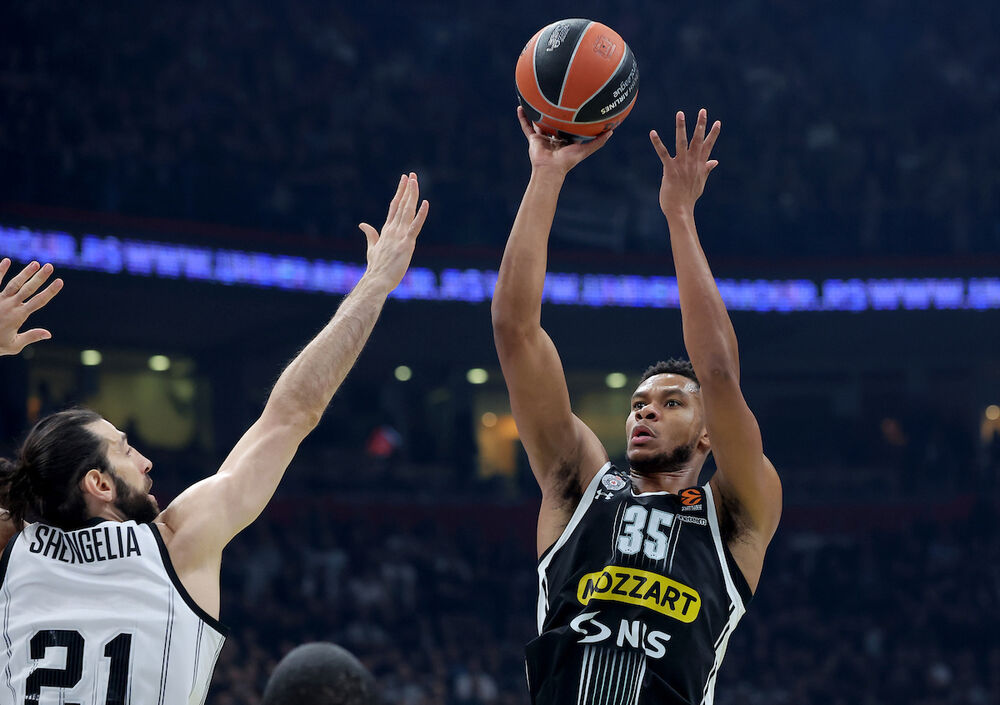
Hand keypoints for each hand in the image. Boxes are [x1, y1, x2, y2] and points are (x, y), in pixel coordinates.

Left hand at [0, 259, 63, 355]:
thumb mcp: (14, 345)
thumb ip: (31, 337)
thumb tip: (48, 334)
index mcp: (18, 316)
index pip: (39, 301)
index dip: (50, 291)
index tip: (60, 281)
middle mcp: (10, 305)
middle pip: (29, 289)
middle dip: (40, 277)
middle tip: (50, 266)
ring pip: (14, 284)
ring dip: (25, 273)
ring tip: (35, 263)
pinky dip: (0, 271)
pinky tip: (7, 260)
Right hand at [359, 173, 428, 290]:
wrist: (377, 281)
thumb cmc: (376, 268)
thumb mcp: (372, 248)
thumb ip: (370, 234)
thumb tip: (362, 224)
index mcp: (386, 230)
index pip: (394, 206)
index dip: (399, 192)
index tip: (404, 180)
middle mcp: (392, 229)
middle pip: (401, 205)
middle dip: (407, 189)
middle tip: (411, 175)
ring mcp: (399, 235)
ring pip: (407, 211)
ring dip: (412, 195)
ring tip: (415, 181)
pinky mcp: (407, 243)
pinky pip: (415, 226)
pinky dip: (421, 214)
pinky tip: (426, 203)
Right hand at [517, 106, 612, 177]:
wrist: (551, 169)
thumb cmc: (568, 161)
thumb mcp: (585, 150)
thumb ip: (598, 142)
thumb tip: (612, 131)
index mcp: (565, 140)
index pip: (569, 126)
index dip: (571, 118)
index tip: (574, 106)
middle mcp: (554, 137)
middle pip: (554, 122)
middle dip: (554, 113)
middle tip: (556, 98)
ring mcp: (542, 138)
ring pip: (538, 122)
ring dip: (536, 112)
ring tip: (534, 98)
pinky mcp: (533, 139)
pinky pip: (526, 126)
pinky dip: (523, 118)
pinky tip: (520, 106)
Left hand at [650, 109, 720, 216]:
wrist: (681, 210)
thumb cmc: (689, 197)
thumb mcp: (700, 182)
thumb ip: (707, 169)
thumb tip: (715, 161)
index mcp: (700, 165)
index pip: (708, 146)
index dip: (713, 134)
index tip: (718, 122)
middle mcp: (692, 163)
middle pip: (698, 141)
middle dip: (701, 125)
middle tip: (703, 111)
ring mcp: (681, 165)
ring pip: (682, 143)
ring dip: (681, 127)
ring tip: (680, 114)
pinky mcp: (670, 170)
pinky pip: (663, 153)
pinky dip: (657, 143)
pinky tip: (653, 133)